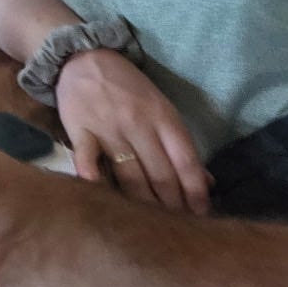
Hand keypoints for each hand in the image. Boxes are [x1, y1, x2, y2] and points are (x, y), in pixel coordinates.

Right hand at [54, 48, 210, 214]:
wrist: (83, 56)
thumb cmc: (127, 86)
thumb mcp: (159, 106)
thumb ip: (179, 144)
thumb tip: (207, 181)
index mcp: (163, 116)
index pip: (186, 160)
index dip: (196, 191)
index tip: (202, 215)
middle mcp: (139, 124)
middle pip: (161, 174)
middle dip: (174, 205)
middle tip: (181, 230)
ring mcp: (109, 128)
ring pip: (131, 175)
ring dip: (144, 204)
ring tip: (154, 230)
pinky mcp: (81, 130)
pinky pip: (88, 158)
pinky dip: (94, 177)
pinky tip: (102, 198)